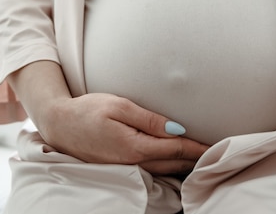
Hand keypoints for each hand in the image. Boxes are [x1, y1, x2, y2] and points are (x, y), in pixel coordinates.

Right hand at [38, 92, 209, 174]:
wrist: (58, 124)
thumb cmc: (87, 110)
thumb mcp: (118, 106)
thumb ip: (149, 119)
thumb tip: (177, 129)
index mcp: (135, 146)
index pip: (176, 148)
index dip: (197, 147)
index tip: (216, 145)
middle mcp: (132, 162)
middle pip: (173, 163)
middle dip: (195, 159)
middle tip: (217, 152)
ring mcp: (125, 168)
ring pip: (163, 169)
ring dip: (183, 165)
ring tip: (201, 157)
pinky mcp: (119, 167)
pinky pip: (151, 169)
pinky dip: (167, 166)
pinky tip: (174, 161)